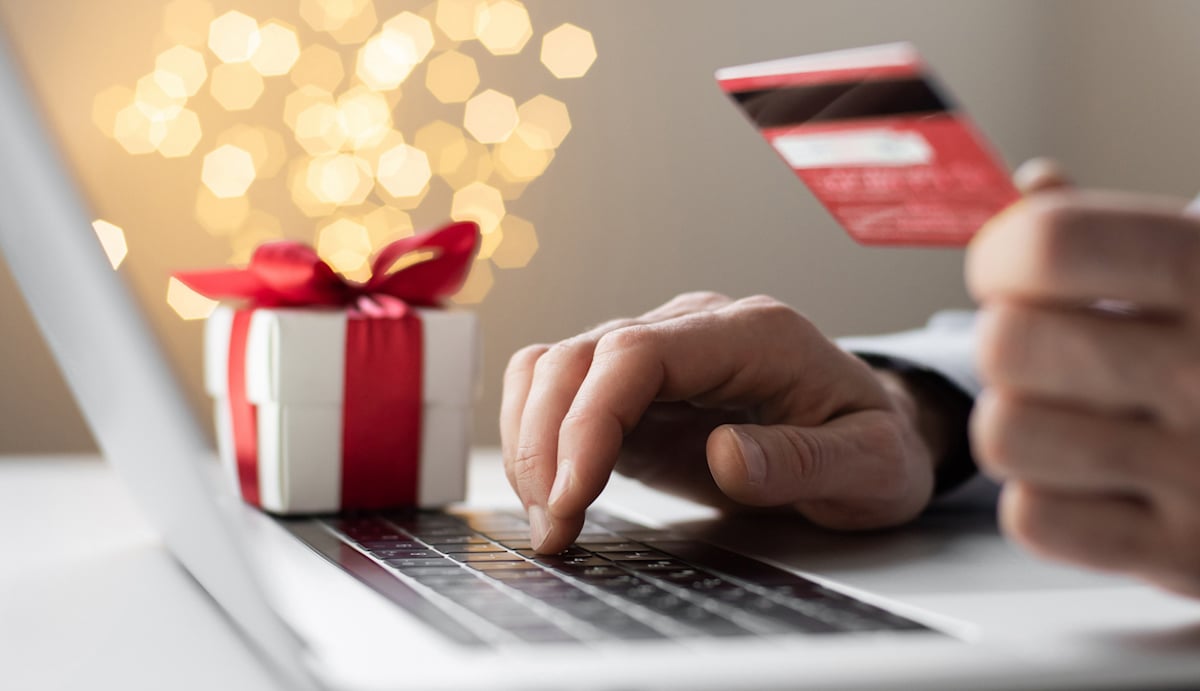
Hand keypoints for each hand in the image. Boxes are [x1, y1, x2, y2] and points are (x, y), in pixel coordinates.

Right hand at [501, 292, 942, 552]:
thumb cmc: (875, 444)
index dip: (589, 420)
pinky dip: (537, 437)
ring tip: (550, 520)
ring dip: (531, 441)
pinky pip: (560, 388)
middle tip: (554, 528)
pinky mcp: (636, 386)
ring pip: (554, 364)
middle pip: (580, 354)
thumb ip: (806, 460)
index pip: (637, 352)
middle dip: (546, 442)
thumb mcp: (873, 465)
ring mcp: (659, 351)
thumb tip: (726, 456)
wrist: (873, 431)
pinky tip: (553, 494)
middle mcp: (695, 328)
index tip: (573, 496)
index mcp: (753, 334)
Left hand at [967, 159, 1199, 596]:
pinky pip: (1031, 519)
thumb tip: (1030, 187)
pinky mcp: (1184, 556)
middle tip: (1046, 352)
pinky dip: (1046, 501)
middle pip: (1004, 345)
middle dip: (1007, 344)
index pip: (1050, 246)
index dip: (1001, 255)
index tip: (1007, 270)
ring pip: (1003, 436)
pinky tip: (1099, 480)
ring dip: (1019, 424)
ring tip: (1072, 416)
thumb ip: (1116, 230)